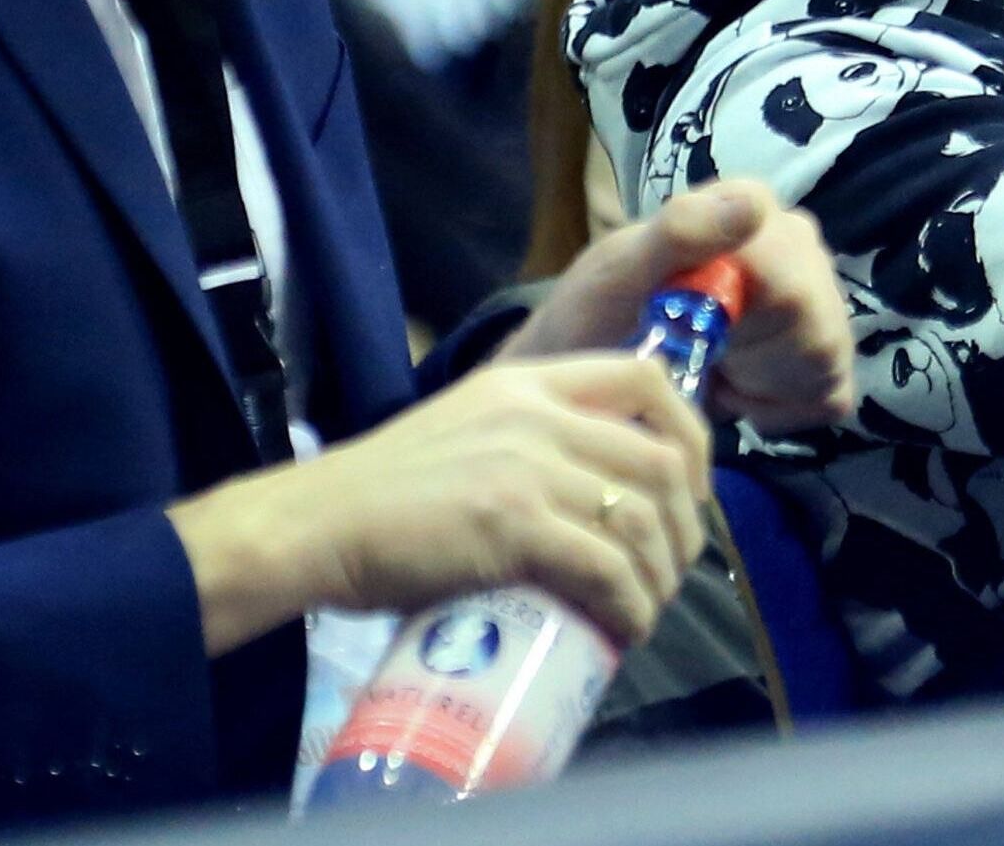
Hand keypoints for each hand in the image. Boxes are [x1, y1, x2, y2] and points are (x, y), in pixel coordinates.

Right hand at [167, 353, 710, 654]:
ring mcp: (528, 468)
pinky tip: (625, 627)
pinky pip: (607, 568)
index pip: (645, 376)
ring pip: (642, 518)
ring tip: (647, 609)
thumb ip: (523, 443)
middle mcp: (537, 414)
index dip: (688, 432)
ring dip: (661, 575)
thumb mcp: (466, 432)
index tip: (687, 487)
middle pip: (660, 457)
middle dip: (684, 523)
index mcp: (526, 381)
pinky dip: (631, 605)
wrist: (315, 524)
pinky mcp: (515, 526)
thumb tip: (585, 499)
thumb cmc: (381, 493)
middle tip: (672, 568)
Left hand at [508, 178, 857, 437]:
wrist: (590, 367)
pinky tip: (733, 387)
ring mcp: (819, 297)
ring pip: (823, 365)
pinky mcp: (826, 355)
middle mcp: (799, 244)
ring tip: (709, 369)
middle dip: (751, 364)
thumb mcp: (617, 273)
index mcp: (753, 207)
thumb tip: (756, 205)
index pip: (791, 284)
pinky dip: (777, 409)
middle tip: (695, 359)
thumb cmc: (595, 315)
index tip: (693, 337)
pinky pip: (829, 397)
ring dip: (759, 387)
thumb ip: (679, 231)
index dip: (746, 332)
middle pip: (815, 330)